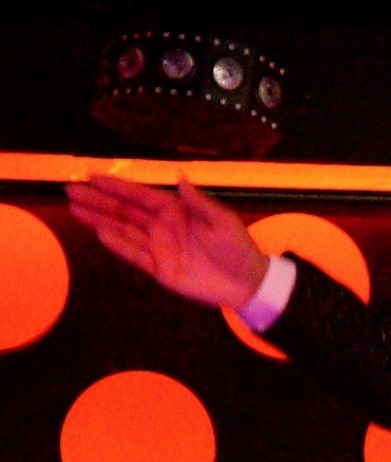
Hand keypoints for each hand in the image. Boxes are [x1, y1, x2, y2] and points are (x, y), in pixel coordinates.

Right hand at [65, 175, 269, 308]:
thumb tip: (180, 177)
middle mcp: (163, 227)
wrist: (248, 284)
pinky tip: (100, 233)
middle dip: (98, 201)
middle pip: (124, 212)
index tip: (92, 177)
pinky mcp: (161, 270)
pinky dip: (119, 245)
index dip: (117, 187)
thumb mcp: (222, 221)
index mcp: (177, 211)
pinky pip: (136, 256)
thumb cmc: (238, 248)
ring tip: (75, 210)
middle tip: (71, 191)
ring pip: (124, 231)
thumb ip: (198, 201)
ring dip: (100, 220)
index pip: (140, 196)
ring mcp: (160, 248)